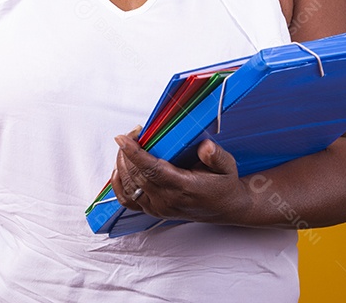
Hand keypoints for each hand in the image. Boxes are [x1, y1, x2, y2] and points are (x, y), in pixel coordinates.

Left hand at [110, 132, 253, 224]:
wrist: (226, 207)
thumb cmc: (223, 185)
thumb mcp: (227, 166)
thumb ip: (216, 156)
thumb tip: (205, 147)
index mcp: (183, 188)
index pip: (152, 170)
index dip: (134, 154)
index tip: (122, 138)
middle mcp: (167, 200)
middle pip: (136, 175)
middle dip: (127, 151)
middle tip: (132, 133)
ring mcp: (158, 208)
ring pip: (129, 186)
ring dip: (122, 164)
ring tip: (127, 146)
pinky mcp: (154, 211)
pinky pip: (128, 200)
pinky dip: (118, 184)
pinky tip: (120, 168)